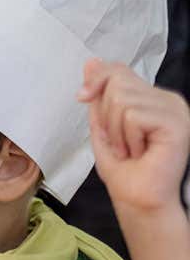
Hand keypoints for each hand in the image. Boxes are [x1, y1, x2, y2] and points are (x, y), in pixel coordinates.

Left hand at [78, 58, 189, 216]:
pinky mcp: (177, 122)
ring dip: (116, 131)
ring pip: (122, 99)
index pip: (119, 69)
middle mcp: (166, 98)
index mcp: (151, 97)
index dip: (96, 80)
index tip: (81, 97)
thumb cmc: (122, 167)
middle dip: (106, 116)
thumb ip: (98, 94)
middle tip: (121, 141)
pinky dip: (127, 137)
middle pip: (117, 82)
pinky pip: (133, 116)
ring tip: (131, 149)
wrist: (136, 198)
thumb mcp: (102, 124)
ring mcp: (175, 109)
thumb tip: (91, 61)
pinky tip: (140, 152)